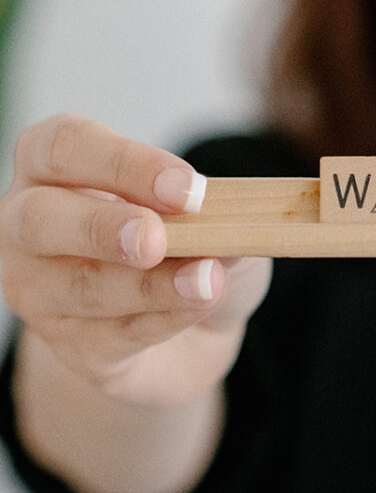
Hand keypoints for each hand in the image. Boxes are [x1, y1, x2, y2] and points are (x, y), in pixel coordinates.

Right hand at [1, 115, 270, 405]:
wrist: (197, 324)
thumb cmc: (194, 244)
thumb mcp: (218, 214)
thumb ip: (220, 212)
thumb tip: (230, 224)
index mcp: (56, 165)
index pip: (65, 147)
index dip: (124, 164)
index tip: (186, 188)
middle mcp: (28, 224)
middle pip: (38, 218)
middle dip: (102, 228)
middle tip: (156, 240)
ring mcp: (39, 290)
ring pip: (77, 287)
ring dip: (146, 285)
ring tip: (206, 280)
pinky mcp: (70, 345)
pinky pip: (108, 336)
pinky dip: (162, 319)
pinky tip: (200, 304)